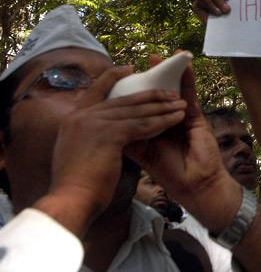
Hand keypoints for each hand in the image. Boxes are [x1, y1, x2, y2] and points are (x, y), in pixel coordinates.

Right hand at [36, 66, 186, 235]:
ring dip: (161, 107)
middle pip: (123, 98)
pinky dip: (161, 121)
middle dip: (149, 94)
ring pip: (135, 110)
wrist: (70, 203)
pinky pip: (141, 124)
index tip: (129, 68)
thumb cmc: (74, 186)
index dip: (113, 77)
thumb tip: (96, 135)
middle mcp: (82, 116)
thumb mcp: (76, 154)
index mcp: (73, 119)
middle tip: (168, 90)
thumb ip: (86, 138)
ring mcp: (94, 123)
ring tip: (179, 103)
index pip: (97, 89)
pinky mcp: (109, 134)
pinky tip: (175, 119)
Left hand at [126, 55, 240, 232]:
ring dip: (165, 73)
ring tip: (157, 56)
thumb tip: (102, 125)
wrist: (194, 184)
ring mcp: (179, 116)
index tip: (117, 80)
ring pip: (170, 90)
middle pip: (151, 96)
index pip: (136, 108)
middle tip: (134, 64)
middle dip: (144, 79)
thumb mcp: (141, 154)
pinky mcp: (194, 116)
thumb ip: (126, 139)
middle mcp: (162, 121)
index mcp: (147, 130)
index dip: (127, 94)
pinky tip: (183, 65)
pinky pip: (190, 94)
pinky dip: (187, 79)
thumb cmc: (168, 172)